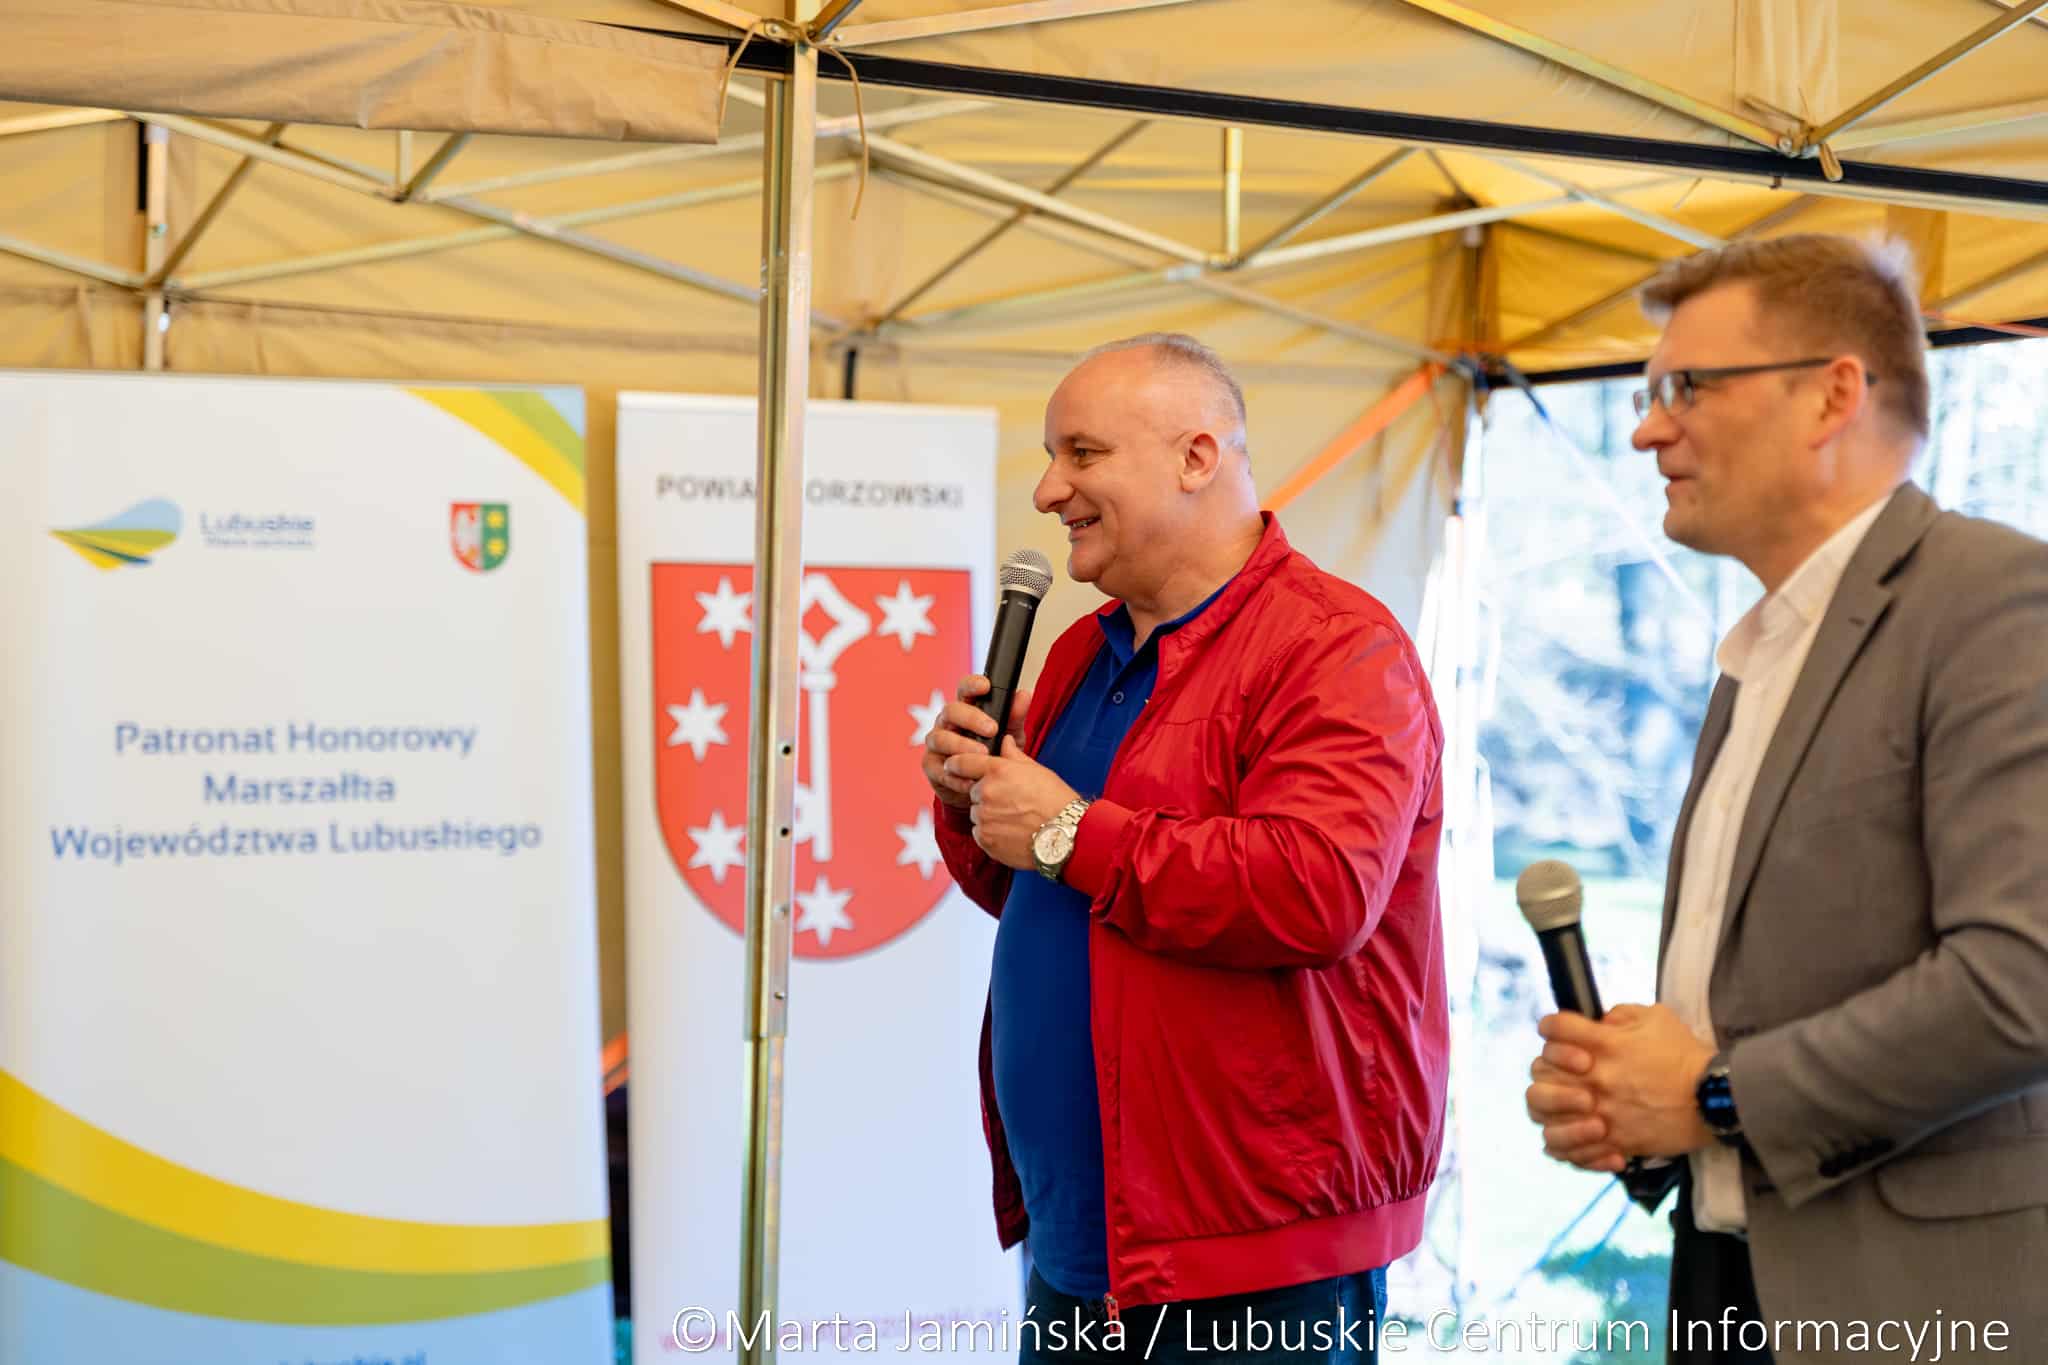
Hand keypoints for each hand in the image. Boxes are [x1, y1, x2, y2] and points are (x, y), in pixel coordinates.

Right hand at [921, 675, 1031, 809]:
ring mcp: (937, 743)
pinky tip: (971, 780)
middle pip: (950, 711)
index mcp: (966, 708)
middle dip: (971, 718)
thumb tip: (1024, 695)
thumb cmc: (996, 753)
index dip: (972, 684)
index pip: (964, 689)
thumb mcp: (1010, 734)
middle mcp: (948, 722)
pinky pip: (939, 768)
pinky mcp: (931, 766)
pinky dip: (956, 775)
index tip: (985, 686)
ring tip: (983, 754)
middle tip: (992, 729)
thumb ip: (1015, 716)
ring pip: (940, 738)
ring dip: (961, 746)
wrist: (985, 786)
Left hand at [945, 735, 1078, 870]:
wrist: (1066, 835)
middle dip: (985, 795)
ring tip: (1015, 819)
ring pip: (976, 813)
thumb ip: (1013, 755)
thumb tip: (1005, 740)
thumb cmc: (1056, 800)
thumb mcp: (1036, 770)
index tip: (953, 766)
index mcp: (997, 771)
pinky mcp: (985, 839)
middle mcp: (985, 793)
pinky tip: (1012, 833)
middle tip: (1010, 802)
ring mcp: (984, 818)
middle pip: (972, 791)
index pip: (961, 762)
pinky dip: (991, 834)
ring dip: (988, 815)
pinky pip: (979, 833)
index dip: (956, 763)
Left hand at [1537, 1004, 1716, 1160]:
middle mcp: (1596, 1077)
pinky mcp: (1614, 1141)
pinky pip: (1571, 1152)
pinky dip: (1570, 1146)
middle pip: (1538, 1072)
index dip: (1552, 1027)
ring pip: (1544, 1117)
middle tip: (1564, 1072)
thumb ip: (1620, 1016)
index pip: (1554, 1027)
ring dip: (1550, 1109)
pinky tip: (1585, 1136)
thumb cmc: (1687, 1055)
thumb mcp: (1656, 1018)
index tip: (1561, 1032)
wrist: (1716, 1098)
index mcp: (1604, 1043)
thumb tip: (1599, 1023)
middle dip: (1545, 1067)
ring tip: (1569, 1107)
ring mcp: (1601, 1112)